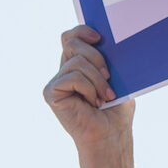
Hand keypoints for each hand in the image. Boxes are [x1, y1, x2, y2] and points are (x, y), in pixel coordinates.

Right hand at [43, 25, 133, 153]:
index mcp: (77, 65)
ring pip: (77, 61)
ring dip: (97, 78)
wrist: (110, 135)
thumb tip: (104, 39)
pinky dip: (89, 88)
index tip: (100, 38)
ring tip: (105, 96)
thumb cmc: (115, 110)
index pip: (70, 37)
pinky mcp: (51, 93)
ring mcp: (56, 83)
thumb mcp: (115, 77)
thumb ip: (104, 58)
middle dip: (96, 56)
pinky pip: (73, 77)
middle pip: (72, 43)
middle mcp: (63, 72)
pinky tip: (94, 102)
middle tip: (109, 76)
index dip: (82, 31)